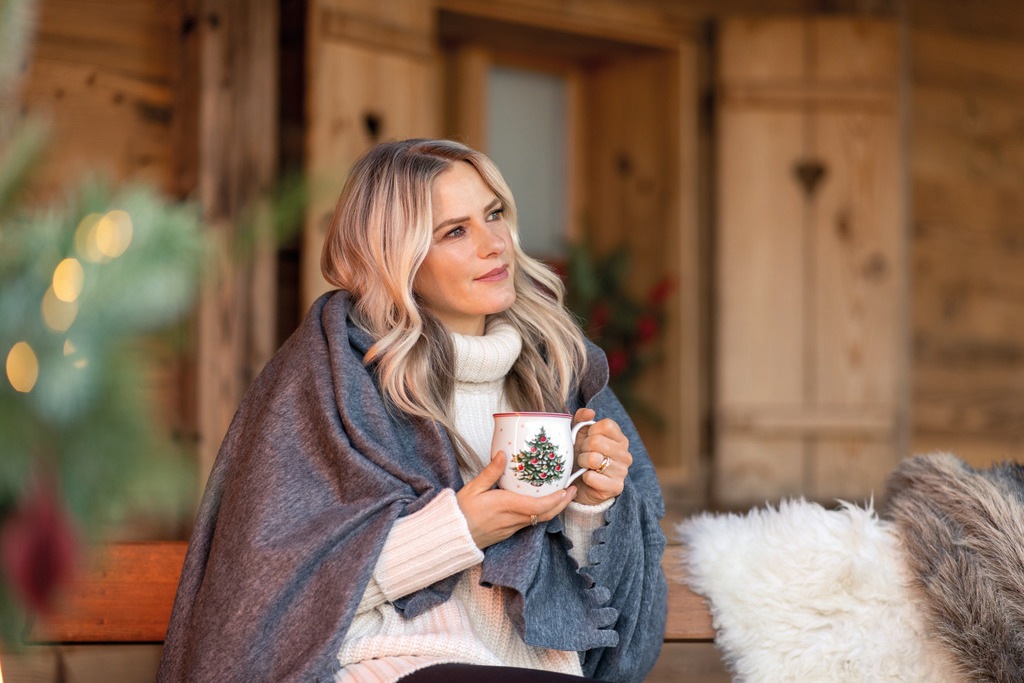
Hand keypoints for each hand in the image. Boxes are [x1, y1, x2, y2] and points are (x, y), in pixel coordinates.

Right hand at [456, 451, 576, 548]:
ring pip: (539, 520)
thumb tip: (502, 453)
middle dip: (562, 504)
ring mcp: (511, 528)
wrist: (452, 535)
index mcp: (506, 505)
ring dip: (553, 509)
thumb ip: (490, 472)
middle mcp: (513, 519)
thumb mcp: (473, 488)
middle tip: (572, 491)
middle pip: (545, 515)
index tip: (567, 489)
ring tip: (561, 495)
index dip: (556, 499)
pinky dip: (540, 513)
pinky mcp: (508, 532)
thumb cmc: (460, 512)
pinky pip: (529, 522)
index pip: (539, 506)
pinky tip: (541, 503)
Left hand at [570, 408, 632, 505]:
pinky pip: (592, 477)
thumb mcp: (579, 435)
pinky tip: (587, 478)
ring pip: (593, 459)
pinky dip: (584, 477)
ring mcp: (622, 471)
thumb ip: (581, 419)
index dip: (591, 431)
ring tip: (583, 466)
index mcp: (620, 438)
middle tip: (582, 454)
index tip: (587, 439)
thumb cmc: (581, 456)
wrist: (580, 485)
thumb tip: (589, 412)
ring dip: (582, 463)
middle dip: (583, 448)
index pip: (606, 425)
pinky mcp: (616, 487)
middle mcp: (625, 454)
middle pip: (597, 441)